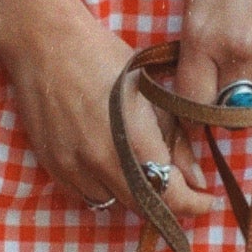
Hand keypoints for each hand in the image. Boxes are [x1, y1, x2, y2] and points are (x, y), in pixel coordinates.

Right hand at [0, 3, 214, 220]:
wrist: (44, 45)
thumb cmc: (102, 57)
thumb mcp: (149, 92)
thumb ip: (175, 139)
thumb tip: (196, 179)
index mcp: (131, 137)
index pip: (169, 194)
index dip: (194, 205)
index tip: (206, 200)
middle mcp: (100, 159)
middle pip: (143, 207)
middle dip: (168, 203)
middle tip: (184, 190)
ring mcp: (72, 166)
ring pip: (114, 202)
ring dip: (132, 192)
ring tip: (140, 166)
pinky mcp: (52, 166)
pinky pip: (85, 194)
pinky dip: (104, 186)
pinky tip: (109, 161)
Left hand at [175, 0, 251, 106]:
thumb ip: (196, 45)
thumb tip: (197, 86)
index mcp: (203, 37)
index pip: (194, 102)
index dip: (192, 115)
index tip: (193, 117)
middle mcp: (239, 51)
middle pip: (229, 112)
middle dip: (223, 109)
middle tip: (222, 95)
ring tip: (249, 58)